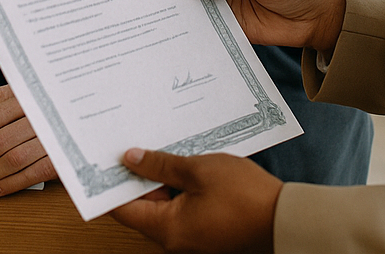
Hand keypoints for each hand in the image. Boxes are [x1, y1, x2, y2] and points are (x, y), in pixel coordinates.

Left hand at [110, 148, 279, 253]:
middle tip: (127, 145)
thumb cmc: (245, 196)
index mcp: (166, 229)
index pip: (122, 209)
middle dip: (134, 177)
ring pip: (162, 205)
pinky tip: (179, 163)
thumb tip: (130, 159)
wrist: (284, 218)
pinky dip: (176, 187)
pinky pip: (180, 208)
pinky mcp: (204, 230)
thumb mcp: (198, 170)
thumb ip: (161, 165)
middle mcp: (174, 239)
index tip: (101, 161)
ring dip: (157, 179)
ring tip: (154, 147)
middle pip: (141, 207)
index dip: (110, 184)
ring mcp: (190, 236)